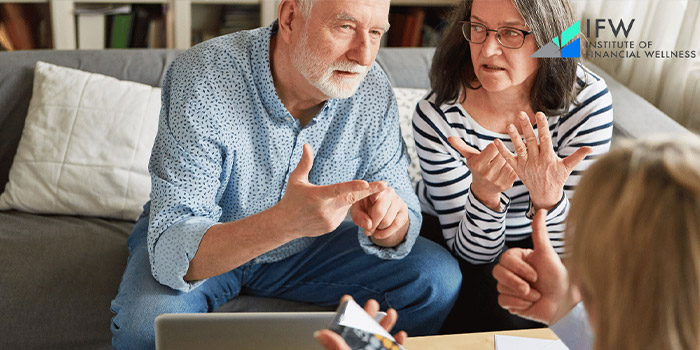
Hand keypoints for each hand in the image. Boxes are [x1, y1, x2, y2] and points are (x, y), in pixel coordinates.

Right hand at [276, 144, 386, 237]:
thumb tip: (307, 145)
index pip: (338, 190)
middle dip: (369, 191)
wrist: (286, 224)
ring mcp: (330, 220)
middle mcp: (326, 209)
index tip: (366, 183)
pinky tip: (324, 209)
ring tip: (323, 201)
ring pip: (346, 205)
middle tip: (385, 185)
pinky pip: (342, 214)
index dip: (353, 187)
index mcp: (318, 196)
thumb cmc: (291, 198)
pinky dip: (339, 208)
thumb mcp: (295, 180)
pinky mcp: (332, 226)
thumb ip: (304, 163)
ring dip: (344, 199)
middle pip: (352, 198)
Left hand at [314, 295, 406, 349]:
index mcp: (348, 345)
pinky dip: (399, 341)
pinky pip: (395, 347)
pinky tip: (401, 334)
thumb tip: (320, 334)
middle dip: (370, 313)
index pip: (345, 326)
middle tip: (372, 303)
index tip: (347, 298)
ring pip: (382, 335)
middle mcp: (362, 347)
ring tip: (391, 312)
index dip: (346, 312)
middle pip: (365, 328)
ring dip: (388, 323)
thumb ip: (337, 346)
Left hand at [350, 186, 409, 246]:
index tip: (372, 199)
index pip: (376, 191)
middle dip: (372, 224)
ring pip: (387, 220)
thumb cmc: (364, 208)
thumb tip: (368, 226)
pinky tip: (378, 234)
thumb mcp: (357, 211)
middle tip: (366, 231)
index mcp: (375, 188)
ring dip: (378, 228)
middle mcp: (388, 191)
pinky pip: (396, 225)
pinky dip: (386, 233)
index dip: (374, 195)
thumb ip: (359, 217)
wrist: (378, 213)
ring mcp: (398, 200)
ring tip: (373, 228)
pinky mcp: (404, 210)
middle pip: (380, 211)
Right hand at [448, 136, 516, 210]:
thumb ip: (461, 146)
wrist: (484, 188)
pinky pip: (514, 169)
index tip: (490, 151)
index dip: (493, 147)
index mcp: (478, 165)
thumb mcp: (469, 157)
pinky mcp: (507, 184)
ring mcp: (497, 180)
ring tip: (500, 164)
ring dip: (507, 160)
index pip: (493, 147)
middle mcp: (487, 174)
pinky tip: (505, 170)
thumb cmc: (477, 167)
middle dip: (500, 154)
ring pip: (509, 161)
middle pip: (502, 154)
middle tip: (496, 158)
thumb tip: (449, 138)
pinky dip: (512, 168)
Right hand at [493, 209, 578, 324]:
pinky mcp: (510, 302)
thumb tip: (541, 210)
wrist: (564, 302)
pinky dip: (518, 304)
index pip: (504, 260)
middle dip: (517, 282)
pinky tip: (530, 304)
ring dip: (522, 295)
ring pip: (501, 288)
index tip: (536, 274)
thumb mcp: (547, 253)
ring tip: (536, 295)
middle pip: (498, 273)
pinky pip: (503, 301)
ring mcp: (509, 287)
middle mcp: (511, 271)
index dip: (519, 269)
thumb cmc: (557, 276)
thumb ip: (539, 232)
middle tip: (533, 287)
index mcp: (517, 258)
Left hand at [494, 112, 591, 209]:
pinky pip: (508, 159)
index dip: (543, 126)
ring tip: (508, 125)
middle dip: (526, 127)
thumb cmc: (557, 179)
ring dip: (513, 137)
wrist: (545, 195)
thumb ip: (577, 156)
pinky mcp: (517, 168)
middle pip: (530, 141)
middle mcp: (536, 160)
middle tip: (520, 114)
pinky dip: (501, 150)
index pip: (545, 139)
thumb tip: (591, 148)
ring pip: (519, 148)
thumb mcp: (567, 167)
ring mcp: (525, 164)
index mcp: (548, 157)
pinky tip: (495, 141)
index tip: (539, 114)